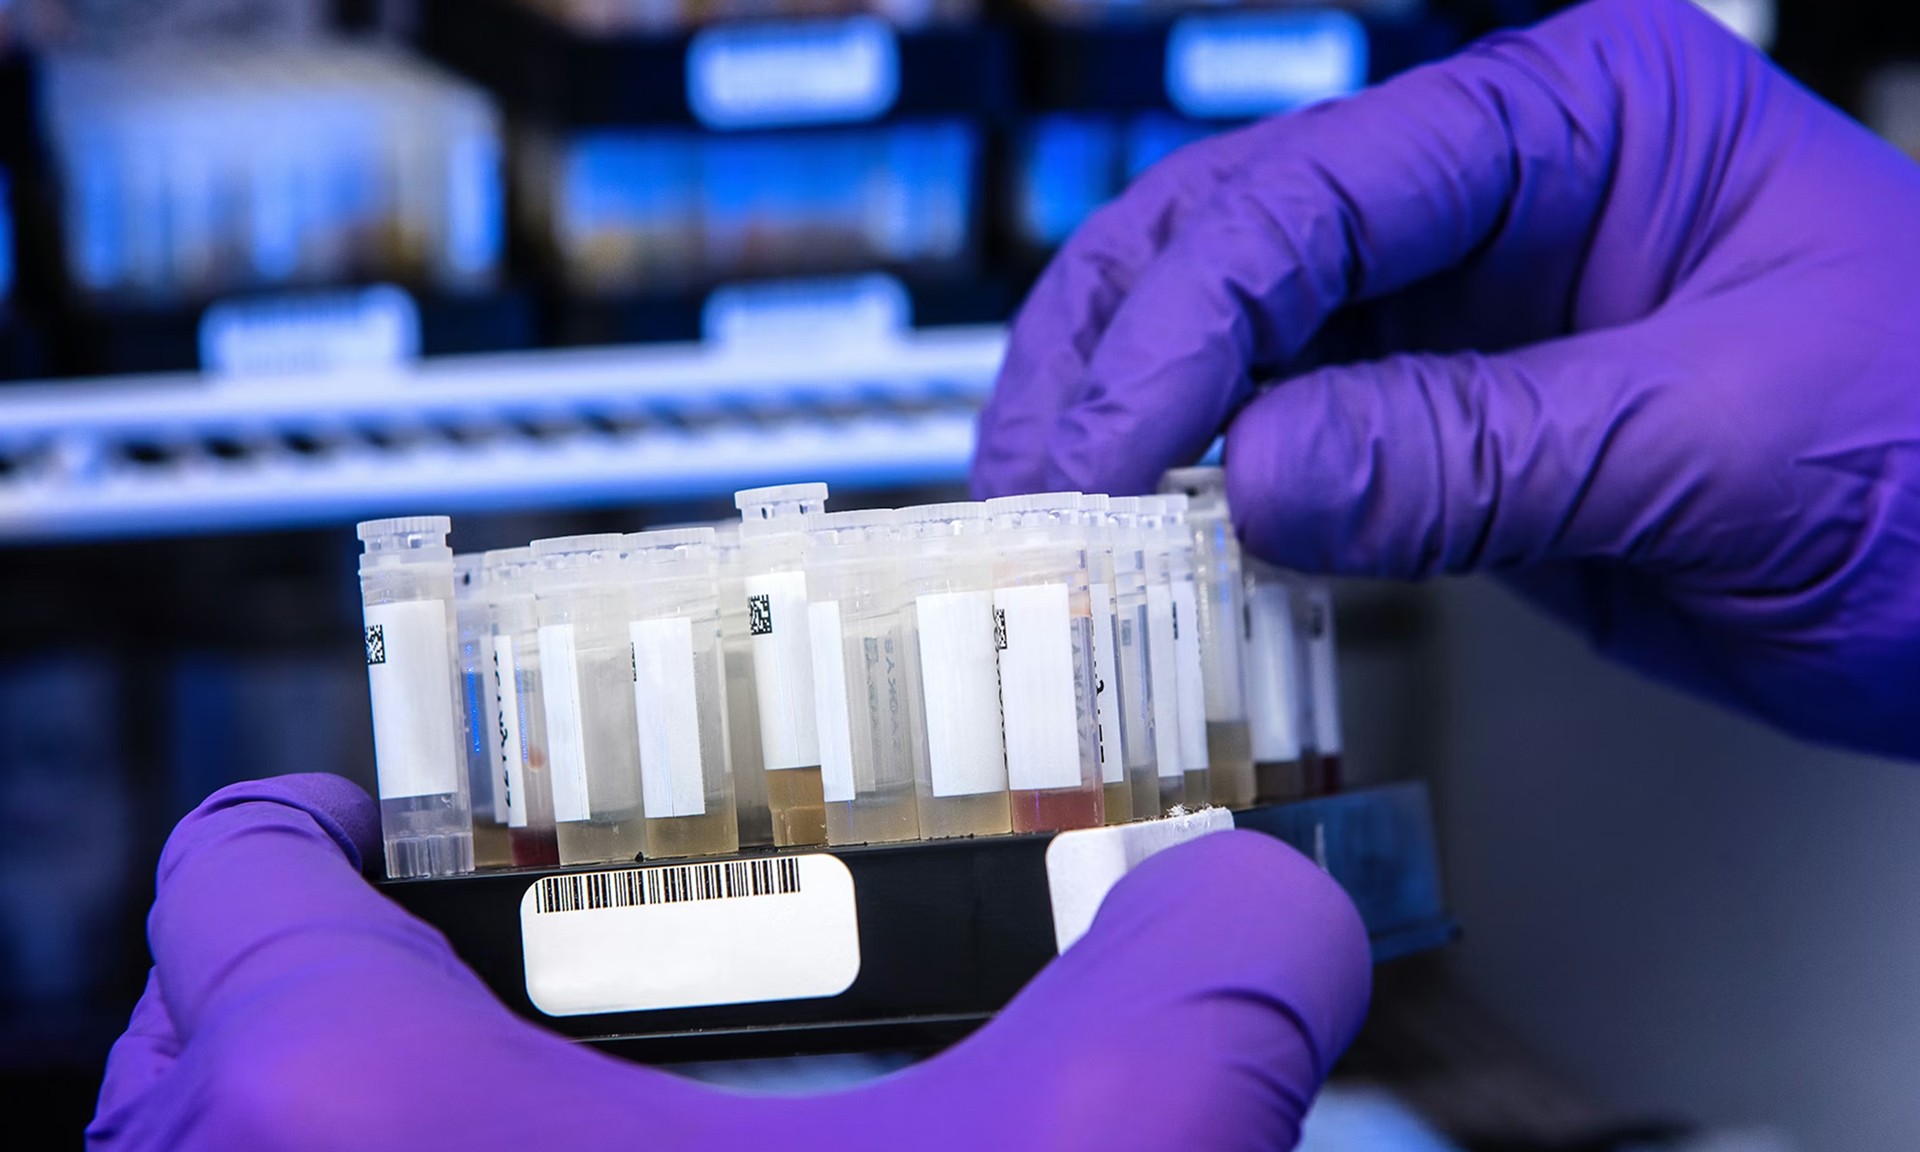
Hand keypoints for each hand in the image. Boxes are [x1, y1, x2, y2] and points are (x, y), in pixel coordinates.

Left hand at [87, 775, 1369, 1151]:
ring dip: (314, 1143)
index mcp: (363, 1127)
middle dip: (321, 984)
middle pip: (200, 1046)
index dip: (308, 821)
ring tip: (505, 1130)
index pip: (239, 882)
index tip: (368, 813)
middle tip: (471, 963)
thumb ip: (1192, 1004)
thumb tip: (1272, 911)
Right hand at [972, 0, 1919, 757]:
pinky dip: (1208, 501)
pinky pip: (1287, 443)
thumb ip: (1479, 451)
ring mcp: (1460, 309)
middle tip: (1037, 485)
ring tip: (1056, 520)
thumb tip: (1260, 474)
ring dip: (1132, 425)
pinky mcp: (1445, 419)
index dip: (1190, 324)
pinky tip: (1155, 551)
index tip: (1107, 448)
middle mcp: (1494, 194)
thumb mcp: (1722, 447)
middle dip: (1118, 358)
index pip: (1319, 193)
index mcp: (1577, 121)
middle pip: (1234, 238)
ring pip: (1233, 338)